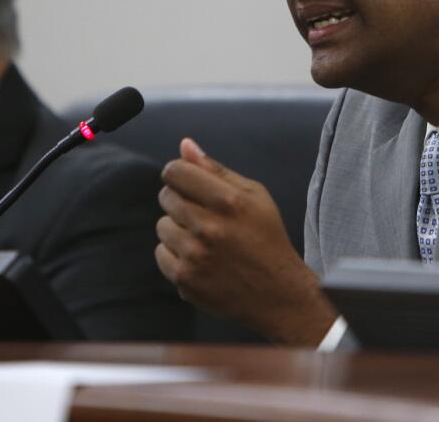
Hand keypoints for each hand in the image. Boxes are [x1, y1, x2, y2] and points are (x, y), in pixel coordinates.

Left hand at [155, 137, 337, 345]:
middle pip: (167, 197)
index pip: (176, 171)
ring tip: (206, 240)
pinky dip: (176, 255)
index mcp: (228, 201)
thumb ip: (216, 170)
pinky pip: (161, 253)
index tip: (186, 182)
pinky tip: (200, 259)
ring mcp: (195, 256)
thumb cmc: (266, 237)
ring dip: (178, 229)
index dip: (179, 174)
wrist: (277, 293)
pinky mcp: (186, 280)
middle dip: (180, 201)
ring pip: (162, 226)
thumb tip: (184, 145)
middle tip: (204, 215)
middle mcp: (210, 227)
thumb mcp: (253, 196)